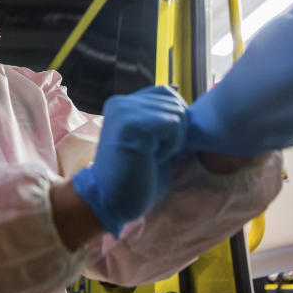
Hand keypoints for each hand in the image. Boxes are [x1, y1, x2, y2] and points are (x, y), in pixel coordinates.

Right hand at [72, 86, 187, 236]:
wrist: (110, 201)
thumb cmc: (134, 176)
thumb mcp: (151, 140)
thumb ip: (163, 120)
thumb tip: (181, 98)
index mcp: (122, 104)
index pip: (164, 92)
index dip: (174, 116)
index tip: (161, 142)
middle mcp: (121, 101)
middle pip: (173, 100)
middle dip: (176, 130)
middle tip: (154, 152)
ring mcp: (125, 111)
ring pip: (176, 112)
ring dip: (174, 139)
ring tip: (151, 155)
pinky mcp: (133, 124)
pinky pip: (173, 124)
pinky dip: (171, 145)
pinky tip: (151, 158)